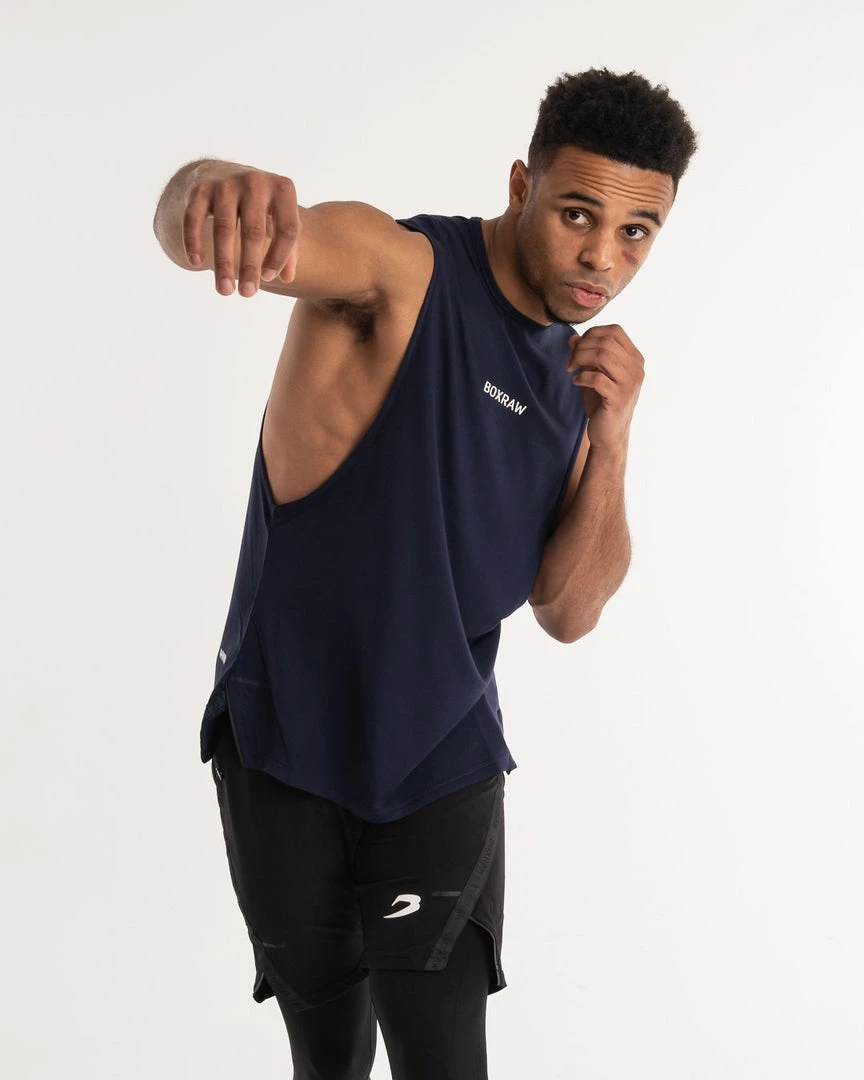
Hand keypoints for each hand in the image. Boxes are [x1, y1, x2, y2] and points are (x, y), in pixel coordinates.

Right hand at [182, 165, 301, 295]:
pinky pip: (194, 217)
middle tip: (247, 294)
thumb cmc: (260, 207)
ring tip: (224, 290)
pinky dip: (193, 241)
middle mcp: (255, 181)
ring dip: (224, 263)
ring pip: (223, 228)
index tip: (269, 279)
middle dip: (250, 266)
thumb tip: (287, 278)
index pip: (287, 228)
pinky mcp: (200, 188)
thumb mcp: (280, 220)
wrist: (224, 173)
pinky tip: (195, 263)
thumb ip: (289, 248)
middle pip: (254, 231)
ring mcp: (226, 183)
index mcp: (282, 189)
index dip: (279, 256)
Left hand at [566, 325, 644, 453]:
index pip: (615, 331)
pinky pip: (597, 378)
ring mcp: (629, 384)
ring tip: (572, 369)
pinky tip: (576, 382)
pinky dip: (582, 377)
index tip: (577, 347)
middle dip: (582, 347)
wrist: (609, 434)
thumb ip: (587, 355)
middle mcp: (636, 369)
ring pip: (603, 355)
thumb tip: (572, 338)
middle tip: (570, 361)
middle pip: (606, 341)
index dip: (592, 333)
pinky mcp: (618, 398)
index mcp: (635, 359)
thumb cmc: (602, 402)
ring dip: (580, 359)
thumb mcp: (594, 373)